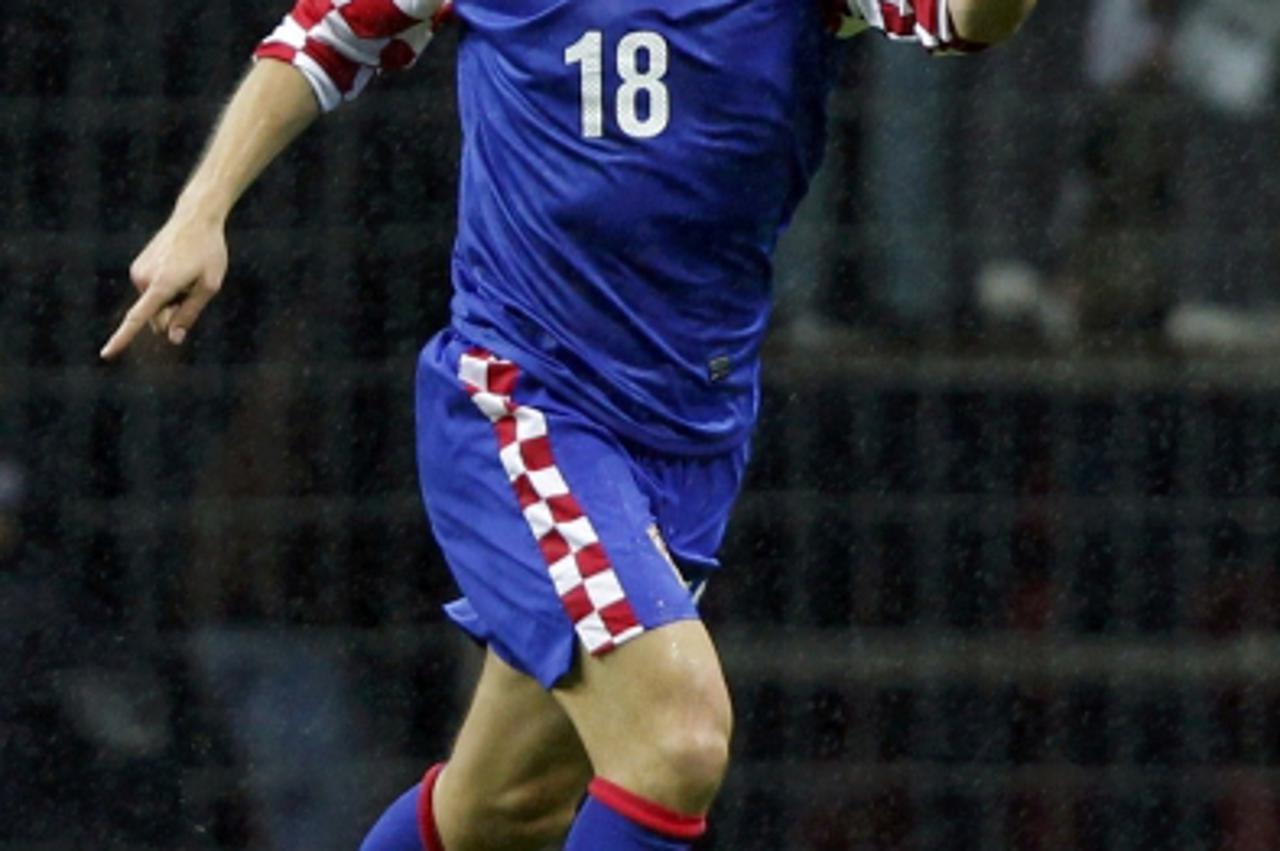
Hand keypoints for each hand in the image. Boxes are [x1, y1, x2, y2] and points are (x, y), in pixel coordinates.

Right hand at [100, 208, 228, 359]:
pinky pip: (151, 293)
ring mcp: (137, 273)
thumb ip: (189, 314)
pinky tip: (177, 269)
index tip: (106, 354)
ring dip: (171, 300)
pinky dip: (165, 290)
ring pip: (154, 306)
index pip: (138, 318)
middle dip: (174, 314)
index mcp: (161, 284)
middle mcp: (143, 279)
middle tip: (192, 288)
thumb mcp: (209, 286)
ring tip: (185, 274)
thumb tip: (173, 339)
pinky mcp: (137, 269)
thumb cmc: (208, 252)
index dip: (123, 338)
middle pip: (156, 318)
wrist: (194, 218)